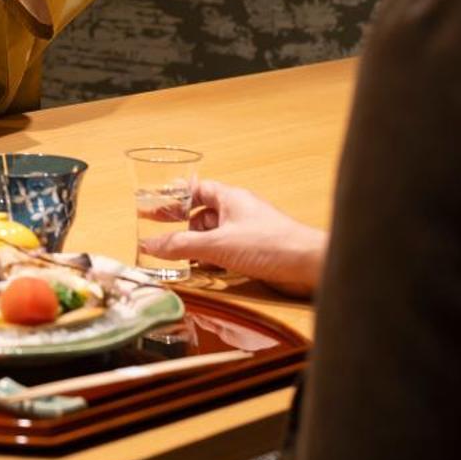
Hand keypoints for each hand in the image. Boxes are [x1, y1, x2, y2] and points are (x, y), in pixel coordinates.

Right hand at [137, 180, 327, 296]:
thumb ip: (181, 245)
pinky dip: (213, 258)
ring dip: (198, 246)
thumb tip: (150, 245)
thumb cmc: (270, 244)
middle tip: (161, 237)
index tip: (154, 207)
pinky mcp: (257, 251)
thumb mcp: (217, 245)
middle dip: (183, 227)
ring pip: (214, 235)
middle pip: (203, 214)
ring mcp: (249, 231)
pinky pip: (227, 250)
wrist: (310, 265)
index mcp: (230, 198)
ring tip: (179, 258)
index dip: (175, 196)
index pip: (197, 189)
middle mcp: (239, 211)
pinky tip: (205, 270)